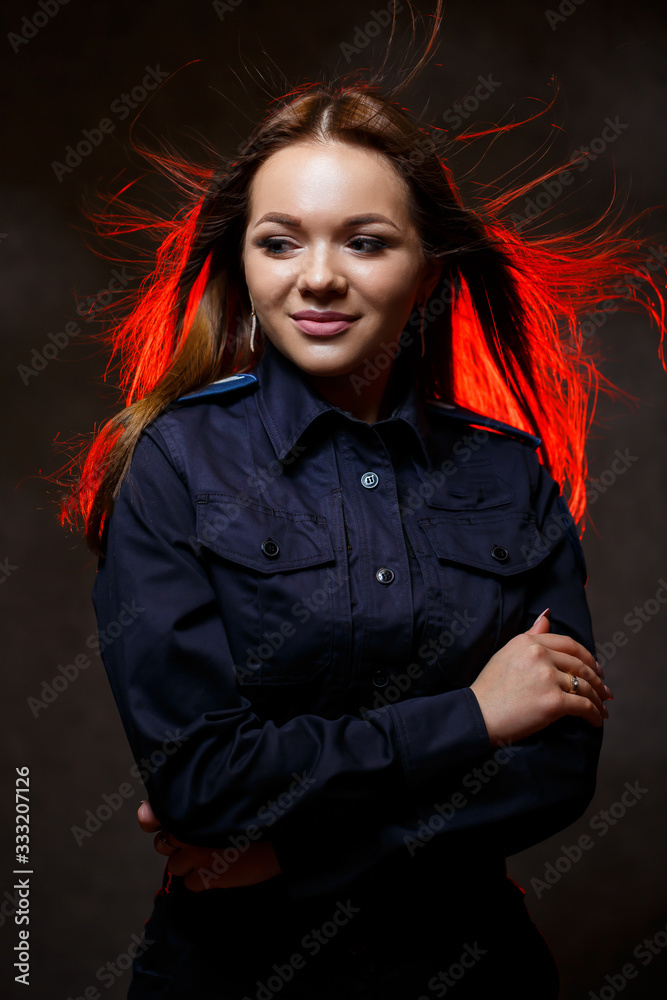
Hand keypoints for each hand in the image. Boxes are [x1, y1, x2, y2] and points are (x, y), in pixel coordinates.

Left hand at [136, 800, 282, 890]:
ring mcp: (198, 855)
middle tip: (201, 839)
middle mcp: (189, 830)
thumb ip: (184, 804)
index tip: (171, 823)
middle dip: (177, 844)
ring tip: (214, 855)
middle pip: (163, 843)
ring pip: (175, 866)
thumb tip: (143, 814)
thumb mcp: (222, 798)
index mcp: (191, 807)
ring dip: (189, 863)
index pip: (153, 817)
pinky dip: (202, 880)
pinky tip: (221, 869)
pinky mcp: (210, 877)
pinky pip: (191, 884)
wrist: (286, 832)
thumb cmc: (255, 810)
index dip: (158, 821)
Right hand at [470, 608, 612, 745]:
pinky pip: (584, 706)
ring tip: (602, 708)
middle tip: (604, 692)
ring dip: (598, 699)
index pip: (568, 644)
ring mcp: (547, 677)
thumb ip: (531, 635)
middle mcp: (539, 655)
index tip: (595, 668)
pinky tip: (596, 721)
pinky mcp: (553, 702)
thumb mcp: (506, 653)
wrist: (477, 715)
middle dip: (597, 680)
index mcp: (529, 641)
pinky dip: (594, 715)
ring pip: (585, 685)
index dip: (587, 656)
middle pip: (581, 665)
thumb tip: (547, 616)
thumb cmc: (489, 688)